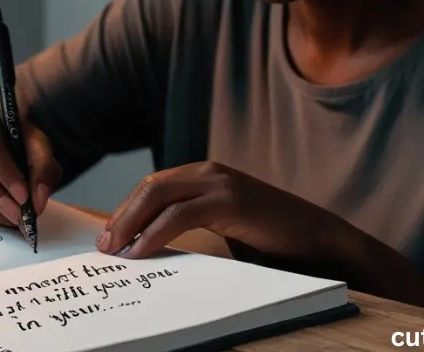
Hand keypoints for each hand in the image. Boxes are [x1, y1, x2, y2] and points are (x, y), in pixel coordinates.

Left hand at [95, 161, 341, 261]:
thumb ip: (194, 224)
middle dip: (121, 216)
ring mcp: (220, 182)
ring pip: (158, 195)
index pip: (152, 187)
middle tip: (103, 246)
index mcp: (205, 176)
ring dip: (130, 223)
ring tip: (114, 250)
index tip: (108, 237)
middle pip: (149, 187)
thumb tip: (151, 243)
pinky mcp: (231, 200)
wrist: (320, 242)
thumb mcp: (225, 227)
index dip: (126, 211)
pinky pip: (180, 214)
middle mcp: (209, 172)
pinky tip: (141, 251)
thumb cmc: (272, 240)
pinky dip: (154, 233)